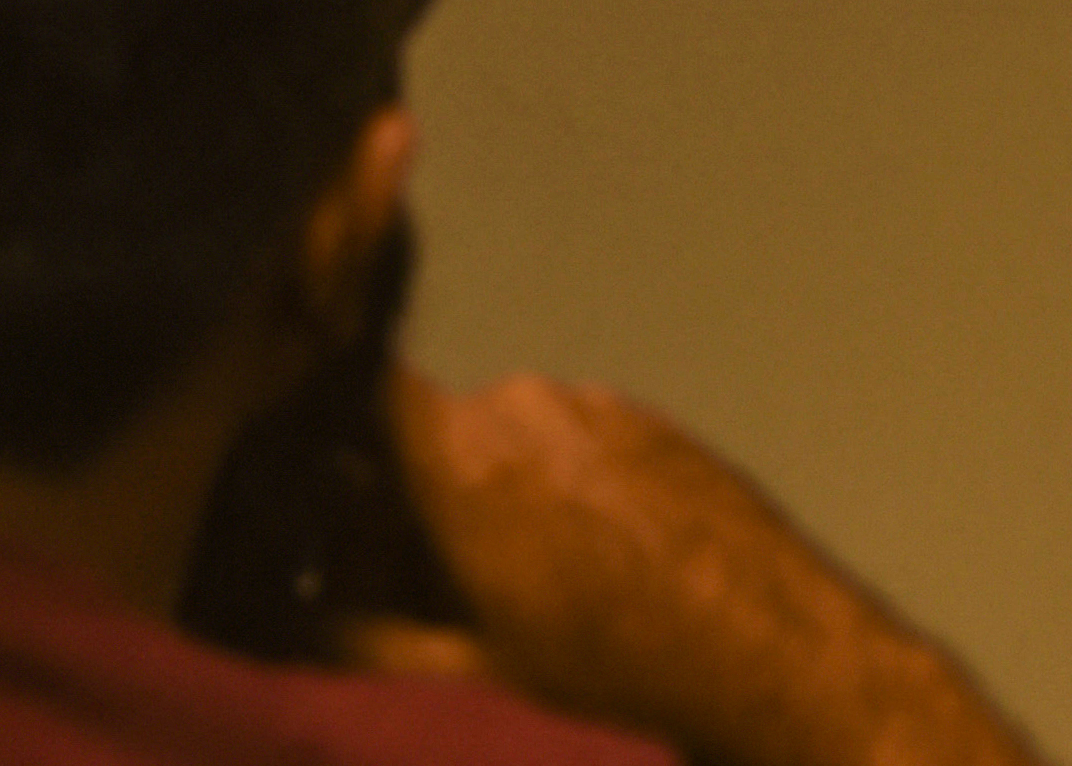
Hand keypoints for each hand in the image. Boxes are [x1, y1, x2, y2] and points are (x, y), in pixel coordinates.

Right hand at [384, 370, 1044, 765]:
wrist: (774, 653)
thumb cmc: (625, 668)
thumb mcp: (473, 674)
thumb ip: (363, 643)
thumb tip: (298, 628)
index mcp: (465, 459)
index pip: (364, 397)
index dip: (338, 447)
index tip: (332, 504)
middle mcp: (526, 407)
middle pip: (434, 435)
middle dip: (417, 505)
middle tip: (433, 591)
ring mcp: (596, 408)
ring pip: (509, 442)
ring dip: (497, 502)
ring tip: (532, 595)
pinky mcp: (650, 423)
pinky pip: (577, 444)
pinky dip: (565, 495)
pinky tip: (596, 574)